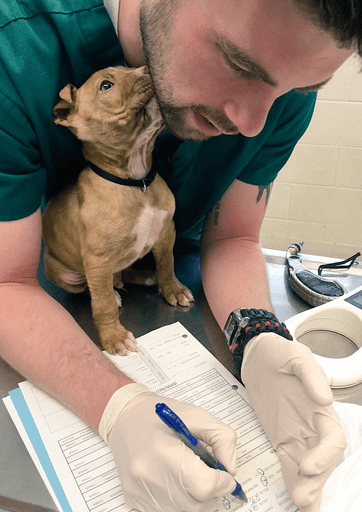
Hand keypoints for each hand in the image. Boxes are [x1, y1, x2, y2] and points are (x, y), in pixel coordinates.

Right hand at [99, 383, 236, 511]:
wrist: (125, 417)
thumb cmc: (159, 416)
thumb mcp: (198, 415)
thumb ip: (223, 439)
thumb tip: (230, 470)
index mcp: (164, 451)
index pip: (204, 485)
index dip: (221, 482)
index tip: (224, 475)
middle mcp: (148, 475)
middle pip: (196, 505)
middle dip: (210, 492)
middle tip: (208, 474)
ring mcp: (140, 492)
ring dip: (195, 499)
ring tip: (191, 476)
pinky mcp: (134, 500)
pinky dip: (179, 502)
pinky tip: (175, 482)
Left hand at [241, 333, 345, 511]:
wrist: (258, 356)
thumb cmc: (279, 353)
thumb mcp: (295, 355)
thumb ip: (310, 376)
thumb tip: (325, 400)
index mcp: (320, 407)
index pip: (332, 438)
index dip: (324, 455)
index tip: (308, 466)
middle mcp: (313, 425)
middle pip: (322, 459)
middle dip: (316, 481)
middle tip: (302, 497)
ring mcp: (298, 433)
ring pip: (308, 467)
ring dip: (307, 487)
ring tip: (301, 504)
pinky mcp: (282, 438)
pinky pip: (290, 463)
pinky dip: (293, 481)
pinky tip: (293, 498)